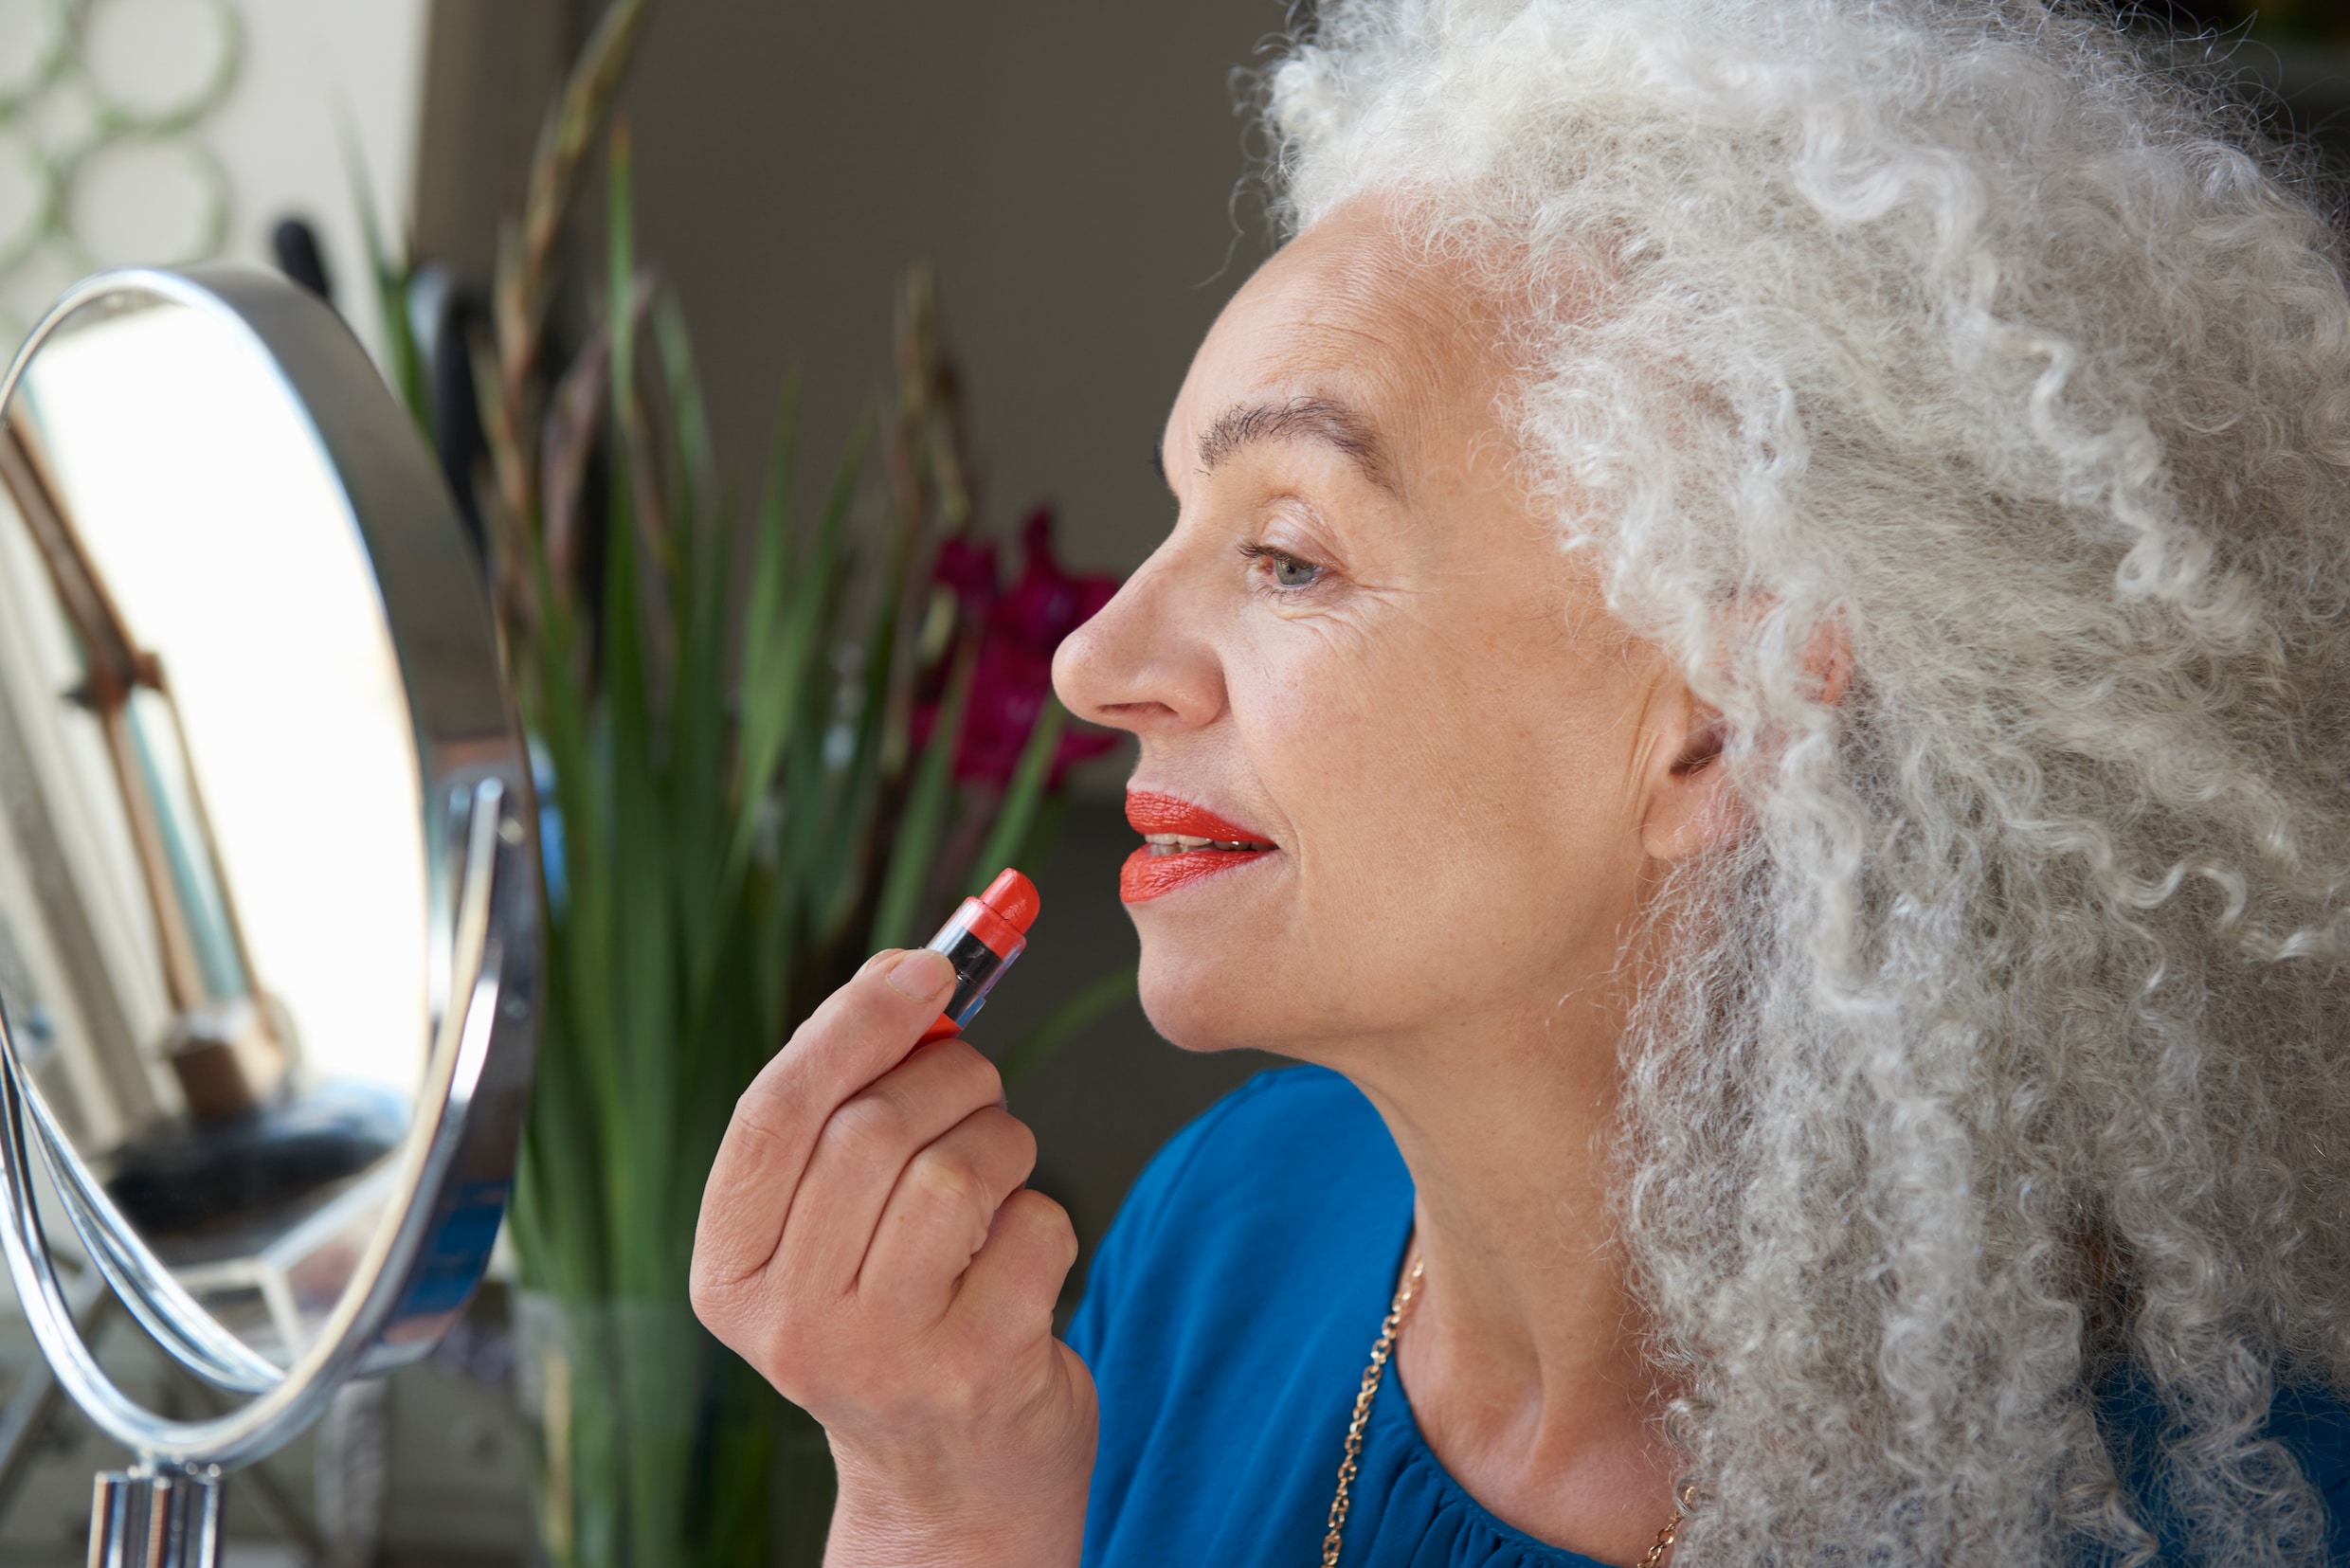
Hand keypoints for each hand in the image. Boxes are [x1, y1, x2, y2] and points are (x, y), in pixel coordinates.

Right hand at [691, 947, 1095, 1567]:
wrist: (952, 1485)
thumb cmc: (902, 1317)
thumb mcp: (838, 1224)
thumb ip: (851, 1102)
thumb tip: (912, 971)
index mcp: (732, 1268)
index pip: (774, 1111)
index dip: (853, 1021)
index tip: (925, 965)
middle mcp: (789, 1321)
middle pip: (870, 1128)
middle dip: (948, 1081)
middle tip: (977, 1091)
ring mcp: (880, 1354)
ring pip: (956, 1171)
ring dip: (1003, 1146)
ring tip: (998, 1184)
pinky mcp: (975, 1372)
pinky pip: (1032, 1226)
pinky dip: (1045, 1220)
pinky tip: (1019, 1266)